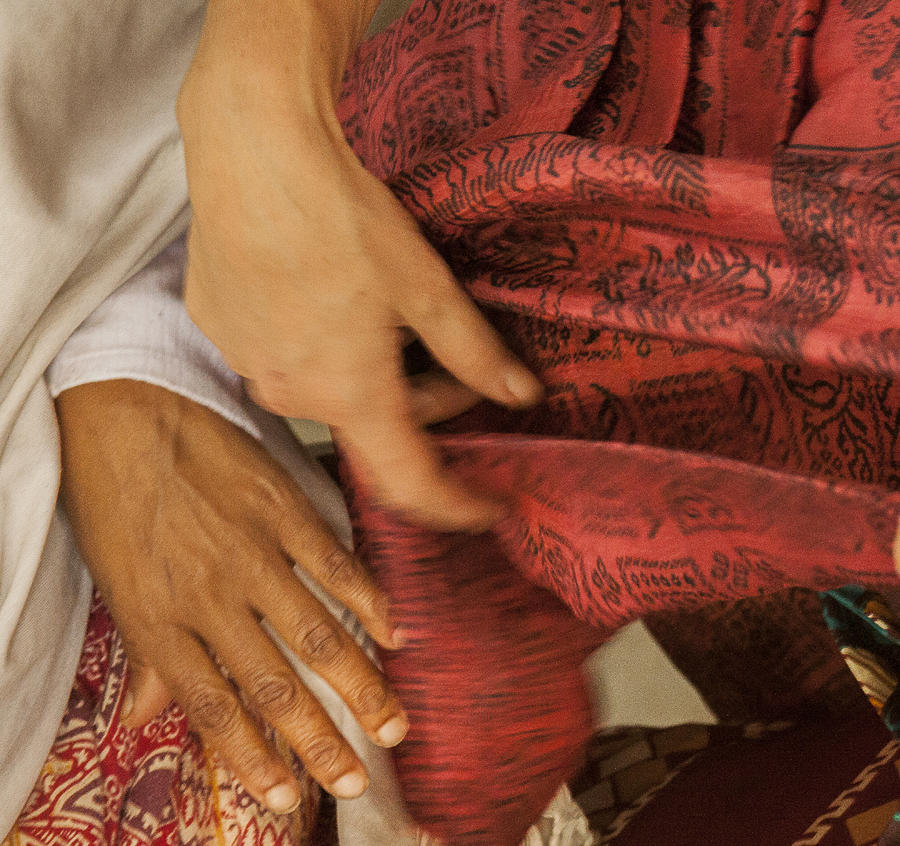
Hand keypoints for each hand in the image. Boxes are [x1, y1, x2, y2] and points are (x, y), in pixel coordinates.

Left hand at [56, 380, 405, 812]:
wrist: (127, 408)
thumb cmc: (116, 495)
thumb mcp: (115, 584)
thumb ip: (143, 656)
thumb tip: (145, 717)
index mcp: (162, 619)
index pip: (214, 708)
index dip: (254, 758)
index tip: (286, 796)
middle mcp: (211, 595)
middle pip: (275, 683)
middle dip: (320, 740)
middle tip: (356, 778)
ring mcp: (251, 551)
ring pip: (315, 633)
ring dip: (360, 684)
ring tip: (394, 722)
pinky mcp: (282, 507)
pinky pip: (334, 563)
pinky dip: (369, 600)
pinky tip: (397, 632)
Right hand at [176, 0, 542, 532]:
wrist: (254, 151)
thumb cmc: (341, 217)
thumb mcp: (425, 288)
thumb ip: (474, 353)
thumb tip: (520, 393)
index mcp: (351, 395)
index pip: (410, 484)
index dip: (455, 504)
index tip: (485, 508)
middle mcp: (293, 395)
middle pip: (373, 425)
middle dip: (423, 403)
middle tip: (455, 360)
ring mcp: (249, 363)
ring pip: (330, 390)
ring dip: (370, 373)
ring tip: (391, 317)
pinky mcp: (222, 328)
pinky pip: (285, 355)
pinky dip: (321, 344)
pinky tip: (330, 294)